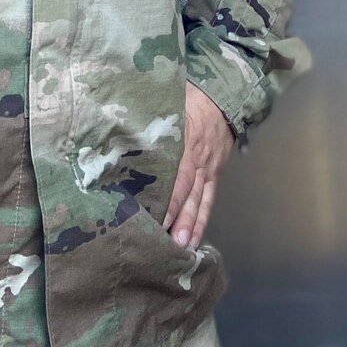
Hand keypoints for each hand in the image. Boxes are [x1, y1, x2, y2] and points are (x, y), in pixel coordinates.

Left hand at [163, 80, 232, 248]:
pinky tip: (194, 239)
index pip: (179, 174)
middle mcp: (199, 160)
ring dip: (191, 226)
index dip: (170, 198)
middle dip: (179, 220)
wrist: (224, 97)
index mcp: (188, 141)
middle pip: (189, 194)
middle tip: (169, 245)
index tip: (158, 218)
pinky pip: (208, 200)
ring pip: (200, 201)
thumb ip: (151, 112)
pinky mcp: (213, 175)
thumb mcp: (171, 98)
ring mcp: (208, 170)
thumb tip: (121, 118)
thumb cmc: (190, 96)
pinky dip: (202, 220)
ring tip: (182, 249)